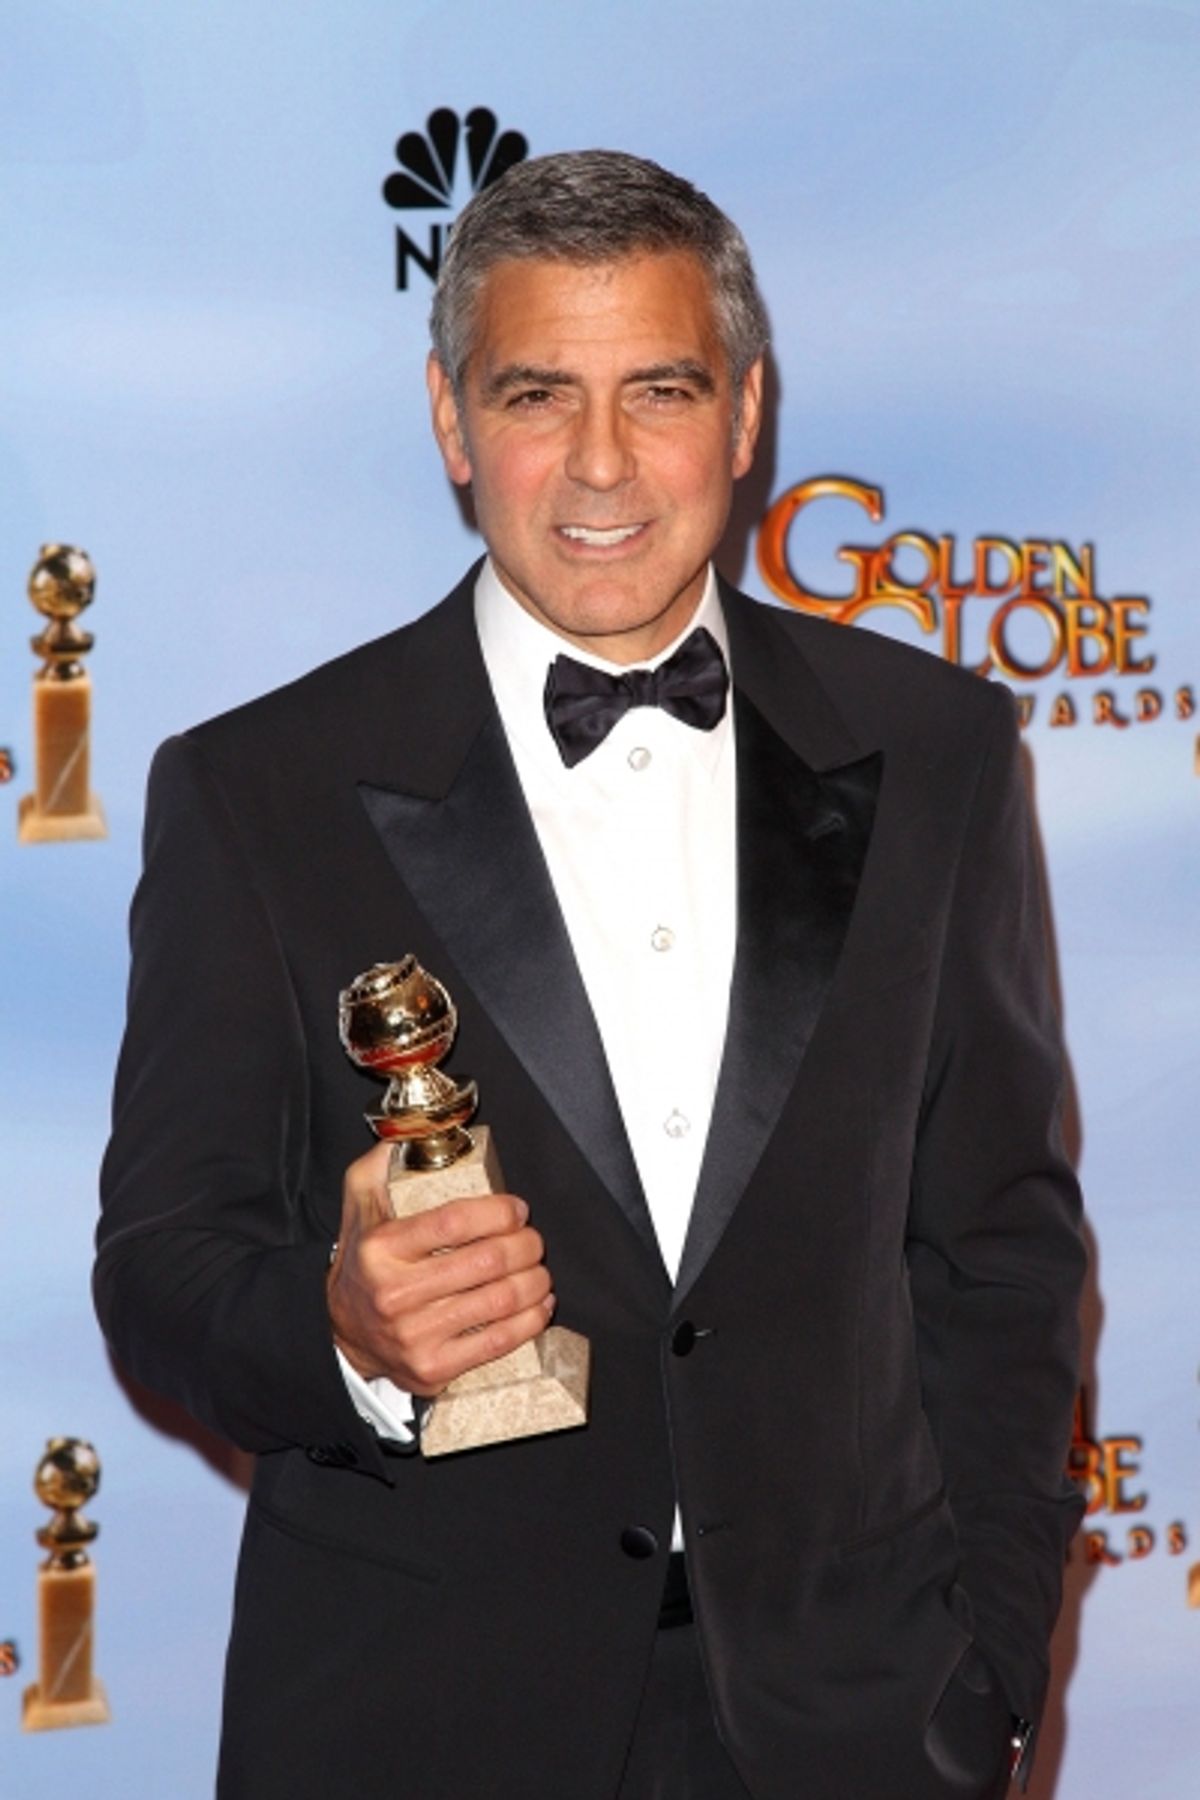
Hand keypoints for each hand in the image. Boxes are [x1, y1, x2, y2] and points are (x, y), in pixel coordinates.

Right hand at [326, 1141, 554, 1394]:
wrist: (341, 1334)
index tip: (517, 1210)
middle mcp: (394, 1293)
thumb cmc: (364, 1263)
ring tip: (540, 1271)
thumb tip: (411, 1136)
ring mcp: (414, 1335)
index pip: (455, 1221)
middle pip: (487, 1261)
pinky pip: (498, 1342)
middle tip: (534, 1241)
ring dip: (535, 1282)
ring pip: (499, 1301)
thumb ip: (380, 1166)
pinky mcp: (433, 1368)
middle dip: (527, 1246)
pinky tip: (539, 1306)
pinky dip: (530, 1321)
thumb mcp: (359, 1205)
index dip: (499, 1213)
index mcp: (381, 1248)